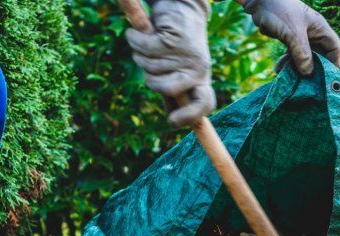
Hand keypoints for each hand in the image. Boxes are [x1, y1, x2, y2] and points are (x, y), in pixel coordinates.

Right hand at [126, 0, 215, 126]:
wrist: (180, 6)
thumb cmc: (177, 42)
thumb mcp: (180, 68)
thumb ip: (176, 91)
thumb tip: (174, 120)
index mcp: (201, 78)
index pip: (204, 104)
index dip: (189, 116)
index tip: (172, 121)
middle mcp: (197, 68)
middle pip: (163, 88)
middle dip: (149, 78)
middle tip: (151, 64)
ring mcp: (185, 54)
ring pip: (148, 65)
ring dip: (140, 53)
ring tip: (150, 41)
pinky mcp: (172, 38)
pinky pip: (143, 47)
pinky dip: (135, 38)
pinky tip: (140, 31)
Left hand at [240, 0, 339, 75]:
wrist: (258, 0)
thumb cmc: (279, 11)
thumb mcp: (292, 33)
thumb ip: (302, 54)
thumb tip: (308, 73)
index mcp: (320, 29)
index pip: (334, 49)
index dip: (334, 64)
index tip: (327, 79)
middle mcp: (313, 33)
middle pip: (320, 56)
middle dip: (314, 70)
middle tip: (307, 84)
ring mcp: (300, 37)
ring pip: (304, 58)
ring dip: (297, 69)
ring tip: (290, 79)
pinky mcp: (288, 39)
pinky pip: (291, 55)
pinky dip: (286, 63)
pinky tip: (278, 70)